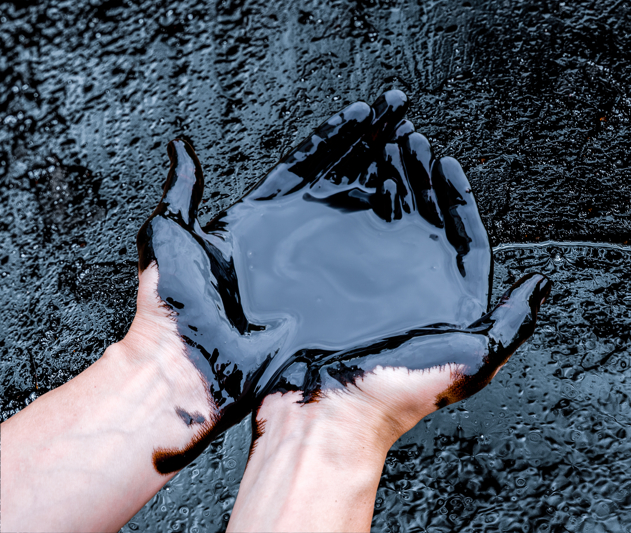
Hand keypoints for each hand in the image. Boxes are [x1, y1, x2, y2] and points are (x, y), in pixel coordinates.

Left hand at [135, 91, 409, 472]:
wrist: (194, 374)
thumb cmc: (175, 313)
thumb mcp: (171, 238)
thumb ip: (182, 191)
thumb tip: (179, 148)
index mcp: (260, 219)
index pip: (307, 164)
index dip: (339, 136)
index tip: (368, 112)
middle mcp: (294, 239)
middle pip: (342, 181)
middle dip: (376, 148)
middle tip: (404, 120)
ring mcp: (316, 267)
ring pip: (361, 213)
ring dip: (390, 181)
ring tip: (417, 152)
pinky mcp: (332, 296)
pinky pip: (369, 258)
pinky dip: (394, 231)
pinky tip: (415, 211)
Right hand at [229, 128, 550, 532]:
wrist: (319, 413)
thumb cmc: (392, 394)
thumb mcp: (471, 362)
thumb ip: (511, 323)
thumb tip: (543, 283)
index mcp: (440, 297)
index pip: (455, 234)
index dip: (454, 195)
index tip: (447, 164)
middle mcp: (399, 281)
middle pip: (415, 212)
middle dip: (417, 173)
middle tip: (415, 141)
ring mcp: (355, 270)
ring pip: (377, 204)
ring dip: (385, 169)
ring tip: (389, 138)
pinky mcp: (316, 262)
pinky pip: (332, 208)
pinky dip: (339, 174)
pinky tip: (348, 153)